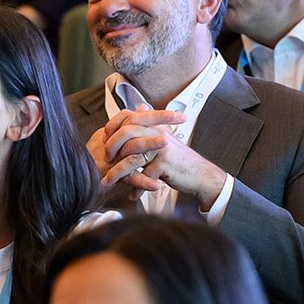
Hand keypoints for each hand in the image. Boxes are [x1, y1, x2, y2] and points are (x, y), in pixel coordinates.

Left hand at [91, 107, 226, 209]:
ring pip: (131, 158)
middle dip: (111, 148)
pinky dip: (136, 188)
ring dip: (117, 173)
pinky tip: (131, 195)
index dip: (112, 128)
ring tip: (107, 182)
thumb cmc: (179, 160)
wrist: (200, 174)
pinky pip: (143, 176)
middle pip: (126, 134)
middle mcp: (157, 132)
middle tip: (105, 160)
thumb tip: (140, 109)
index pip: (127, 118)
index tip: (103, 140)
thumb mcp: (164, 140)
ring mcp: (161, 148)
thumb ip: (150, 128)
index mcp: (154, 125)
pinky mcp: (164, 164)